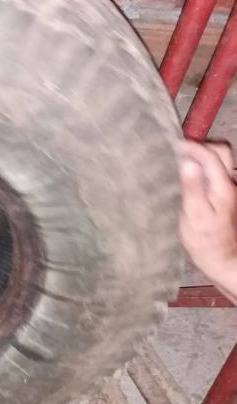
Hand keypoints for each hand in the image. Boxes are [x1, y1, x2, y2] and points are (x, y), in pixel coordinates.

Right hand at [178, 140, 236, 300]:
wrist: (222, 258)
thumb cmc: (204, 240)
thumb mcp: (194, 214)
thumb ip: (192, 186)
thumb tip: (187, 161)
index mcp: (223, 186)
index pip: (210, 155)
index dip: (192, 147)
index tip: (172, 146)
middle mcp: (231, 183)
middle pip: (222, 151)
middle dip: (201, 145)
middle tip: (179, 150)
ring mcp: (230, 188)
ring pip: (222, 160)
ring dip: (204, 155)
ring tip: (183, 159)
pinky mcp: (226, 194)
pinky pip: (218, 170)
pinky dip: (205, 165)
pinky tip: (191, 173)